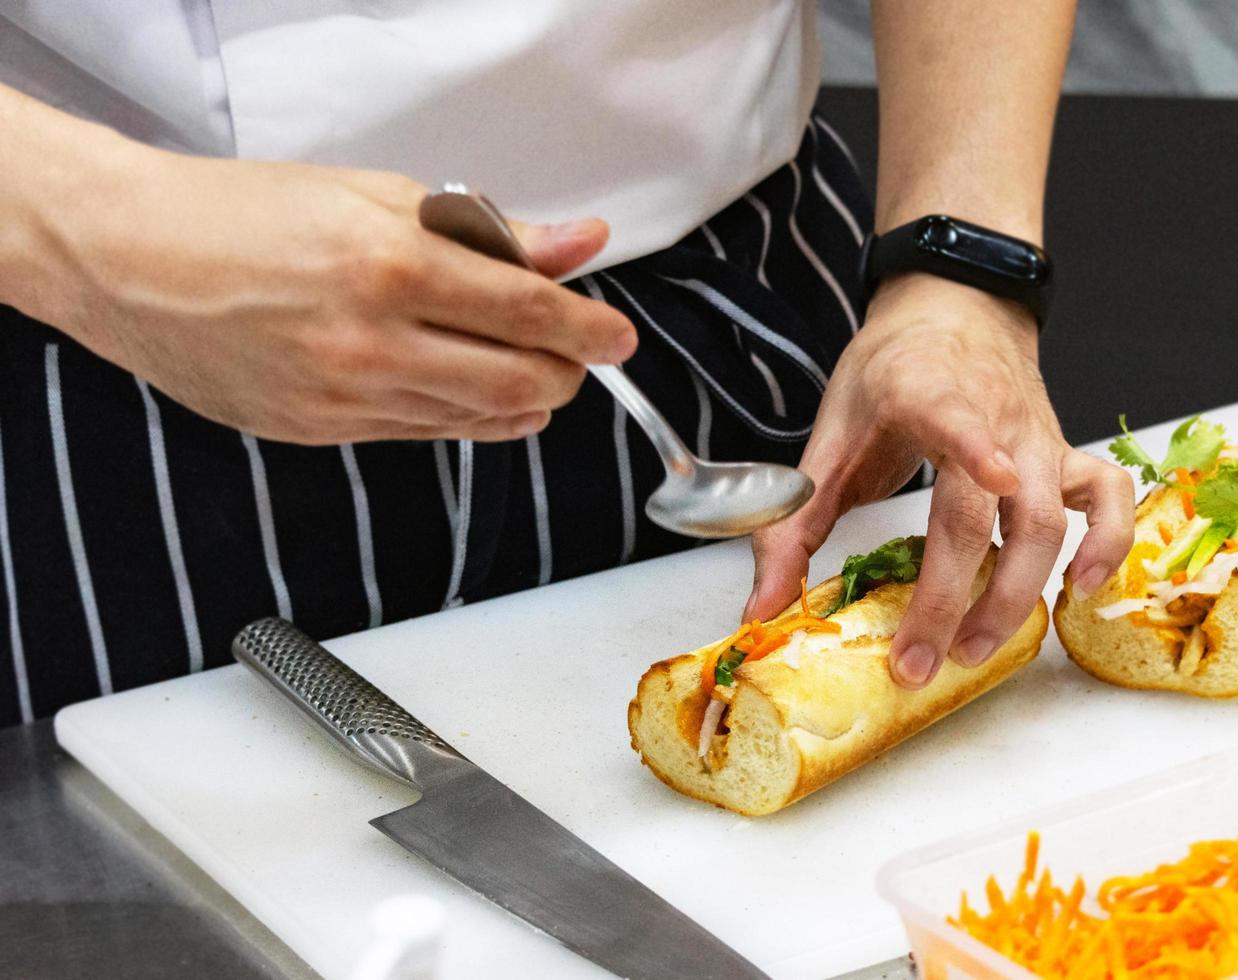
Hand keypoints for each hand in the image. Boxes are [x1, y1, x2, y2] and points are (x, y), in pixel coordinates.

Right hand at [20, 141, 634, 443]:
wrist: (133, 261)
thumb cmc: (245, 215)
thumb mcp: (376, 196)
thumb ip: (491, 232)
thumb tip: (578, 244)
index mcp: (392, 266)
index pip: (531, 313)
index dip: (591, 329)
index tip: (617, 336)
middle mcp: (373, 342)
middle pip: (520, 384)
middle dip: (566, 373)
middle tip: (574, 353)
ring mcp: (346, 398)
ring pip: (479, 420)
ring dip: (524, 400)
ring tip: (528, 370)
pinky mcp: (322, 433)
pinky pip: (425, 436)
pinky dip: (467, 419)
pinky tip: (470, 393)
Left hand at [744, 273, 1133, 687]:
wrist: (952, 310)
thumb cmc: (889, 374)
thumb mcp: (830, 435)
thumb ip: (794, 523)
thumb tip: (763, 608)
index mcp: (927, 396)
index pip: (957, 420)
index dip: (978, 449)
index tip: (999, 479)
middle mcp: (994, 418)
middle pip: (988, 512)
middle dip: (955, 595)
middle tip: (919, 660)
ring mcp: (1038, 439)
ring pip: (1050, 520)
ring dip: (1017, 594)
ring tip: (974, 649)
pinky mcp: (1065, 454)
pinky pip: (1109, 499)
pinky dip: (1108, 544)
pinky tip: (1081, 588)